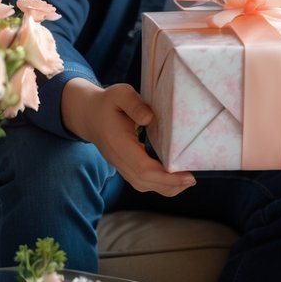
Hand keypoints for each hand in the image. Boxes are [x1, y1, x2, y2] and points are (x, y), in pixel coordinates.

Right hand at [62, 79, 195, 196]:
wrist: (88, 114)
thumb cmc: (108, 102)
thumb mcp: (120, 94)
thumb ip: (134, 104)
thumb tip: (150, 119)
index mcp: (118, 143)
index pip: (142, 168)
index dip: (165, 176)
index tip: (185, 176)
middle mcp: (118, 158)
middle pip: (144, 181)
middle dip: (169, 185)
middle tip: (192, 180)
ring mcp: (119, 164)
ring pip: (142, 184)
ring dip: (165, 187)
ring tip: (186, 182)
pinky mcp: (124, 165)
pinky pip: (141, 180)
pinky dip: (158, 183)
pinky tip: (174, 178)